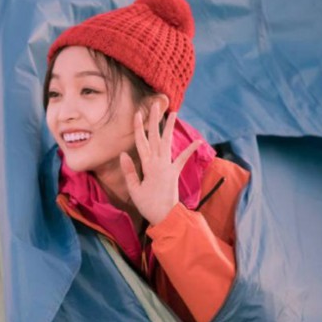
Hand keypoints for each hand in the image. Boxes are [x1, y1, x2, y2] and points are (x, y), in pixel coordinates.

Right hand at [119, 106, 200, 225]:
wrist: (165, 216)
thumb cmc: (147, 204)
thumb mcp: (134, 189)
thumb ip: (129, 171)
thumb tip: (123, 154)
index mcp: (147, 166)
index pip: (141, 142)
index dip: (138, 127)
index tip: (136, 114)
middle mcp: (159, 162)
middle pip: (155, 137)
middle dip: (154, 120)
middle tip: (155, 105)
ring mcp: (169, 166)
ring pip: (167, 142)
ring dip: (169, 127)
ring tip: (173, 113)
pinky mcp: (176, 172)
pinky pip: (183, 159)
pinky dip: (190, 149)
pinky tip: (198, 141)